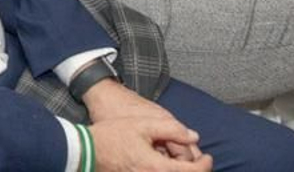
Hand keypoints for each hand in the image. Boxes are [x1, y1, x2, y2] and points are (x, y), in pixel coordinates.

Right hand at [85, 81, 206, 165]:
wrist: (85, 151)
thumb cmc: (111, 136)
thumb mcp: (142, 125)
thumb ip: (171, 129)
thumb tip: (193, 136)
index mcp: (158, 168)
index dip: (205, 164)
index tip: (207, 156)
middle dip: (195, 171)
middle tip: (199, 161)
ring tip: (181, 163)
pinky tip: (164, 166)